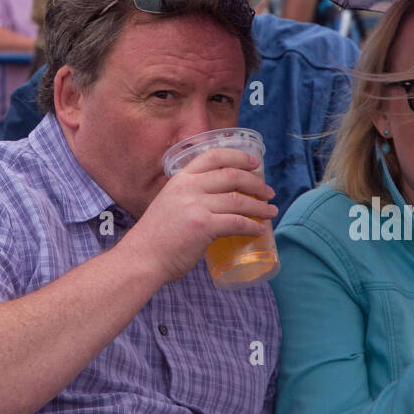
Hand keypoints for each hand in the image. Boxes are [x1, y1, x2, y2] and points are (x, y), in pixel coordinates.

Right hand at [120, 147, 275, 285]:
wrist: (142, 258)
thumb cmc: (156, 237)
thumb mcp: (169, 203)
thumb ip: (189, 197)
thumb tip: (216, 202)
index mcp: (180, 179)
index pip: (213, 156)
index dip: (238, 156)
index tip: (254, 163)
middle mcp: (189, 187)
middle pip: (232, 175)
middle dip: (256, 183)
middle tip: (268, 192)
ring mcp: (196, 205)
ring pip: (239, 200)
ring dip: (260, 206)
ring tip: (271, 211)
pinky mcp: (203, 226)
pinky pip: (237, 222)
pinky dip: (252, 226)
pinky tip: (259, 229)